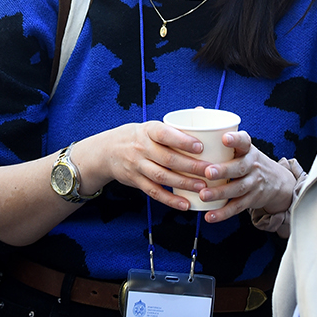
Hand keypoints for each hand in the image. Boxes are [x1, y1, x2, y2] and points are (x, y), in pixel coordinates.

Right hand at [70, 122, 217, 212]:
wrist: (106, 151)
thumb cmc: (138, 137)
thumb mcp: (150, 127)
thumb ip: (174, 126)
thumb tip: (202, 111)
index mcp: (148, 130)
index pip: (164, 134)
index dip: (182, 140)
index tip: (201, 146)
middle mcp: (141, 148)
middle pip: (167, 158)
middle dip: (190, 166)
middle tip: (210, 170)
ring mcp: (137, 165)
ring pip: (162, 176)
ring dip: (184, 183)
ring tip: (203, 187)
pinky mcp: (135, 181)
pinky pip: (154, 192)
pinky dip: (170, 200)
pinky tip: (185, 204)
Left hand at [196, 130, 297, 224]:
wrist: (277, 182)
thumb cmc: (247, 159)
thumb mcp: (241, 145)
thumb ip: (219, 130)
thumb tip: (198, 110)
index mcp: (247, 149)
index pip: (244, 141)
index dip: (236, 139)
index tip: (225, 137)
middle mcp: (253, 165)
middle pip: (240, 167)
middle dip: (224, 170)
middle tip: (208, 172)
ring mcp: (254, 183)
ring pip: (237, 189)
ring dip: (220, 193)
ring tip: (203, 195)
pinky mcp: (252, 200)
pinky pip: (237, 207)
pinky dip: (223, 213)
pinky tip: (209, 216)